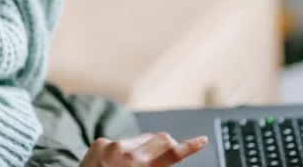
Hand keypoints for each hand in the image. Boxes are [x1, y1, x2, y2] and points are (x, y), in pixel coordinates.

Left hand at [78, 132, 207, 166]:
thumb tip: (168, 162)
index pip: (171, 153)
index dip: (190, 146)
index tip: (202, 140)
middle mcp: (126, 153)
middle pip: (161, 138)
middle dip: (170, 145)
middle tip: (169, 156)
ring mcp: (111, 145)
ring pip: (141, 139)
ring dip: (144, 150)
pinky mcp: (99, 141)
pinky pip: (121, 142)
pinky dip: (124, 151)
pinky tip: (114, 165)